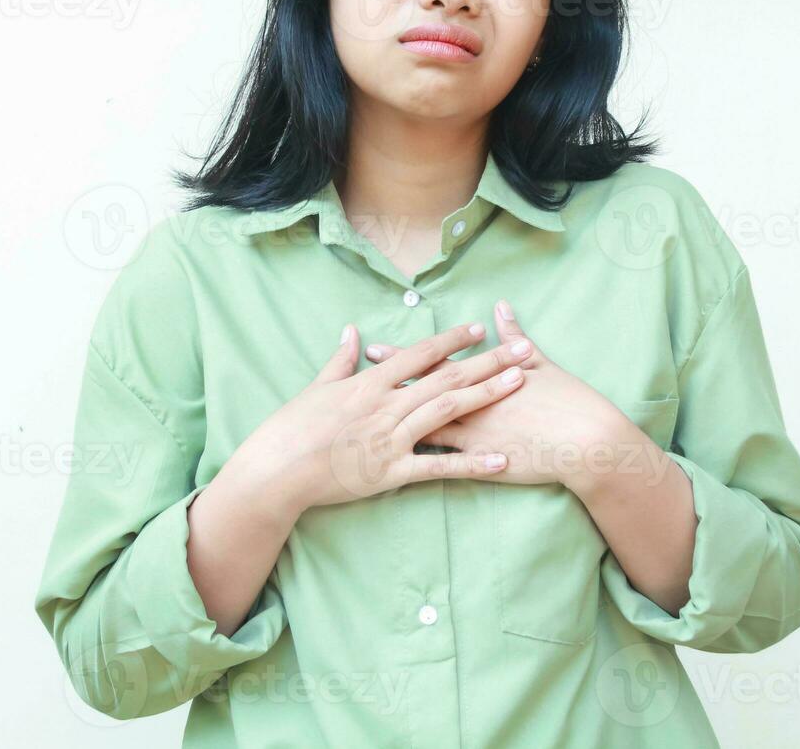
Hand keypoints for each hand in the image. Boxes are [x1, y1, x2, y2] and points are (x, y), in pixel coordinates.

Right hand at [228, 321, 533, 520]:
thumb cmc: (292, 428)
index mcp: (369, 382)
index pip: (419, 354)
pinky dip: (472, 464)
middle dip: (487, 362)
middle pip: (446, 378)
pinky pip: (439, 466)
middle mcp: (386, 404)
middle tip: (522, 350)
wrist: (277, 469)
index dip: (452, 340)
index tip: (480, 329)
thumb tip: (352, 330)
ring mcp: (391, 437)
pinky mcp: (392, 471)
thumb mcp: (317, 387)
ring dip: (486, 395)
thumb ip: (341, 359)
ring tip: (519, 383)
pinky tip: (501, 460)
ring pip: (448, 411)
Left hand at [363, 299, 631, 490]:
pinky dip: (415, 461)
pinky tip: (389, 463)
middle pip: (418, 394)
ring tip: (360, 422)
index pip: (433, 364)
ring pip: (421, 429)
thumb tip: (499, 307)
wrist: (586, 440)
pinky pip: (441, 463)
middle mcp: (471, 404)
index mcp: (481, 379)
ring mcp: (473, 435)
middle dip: (384, 388)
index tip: (374, 349)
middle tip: (351, 384)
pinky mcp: (479, 462)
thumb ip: (514, 336)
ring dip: (390, 425)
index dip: (401, 358)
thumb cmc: (567, 400)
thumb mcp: (540, 363)